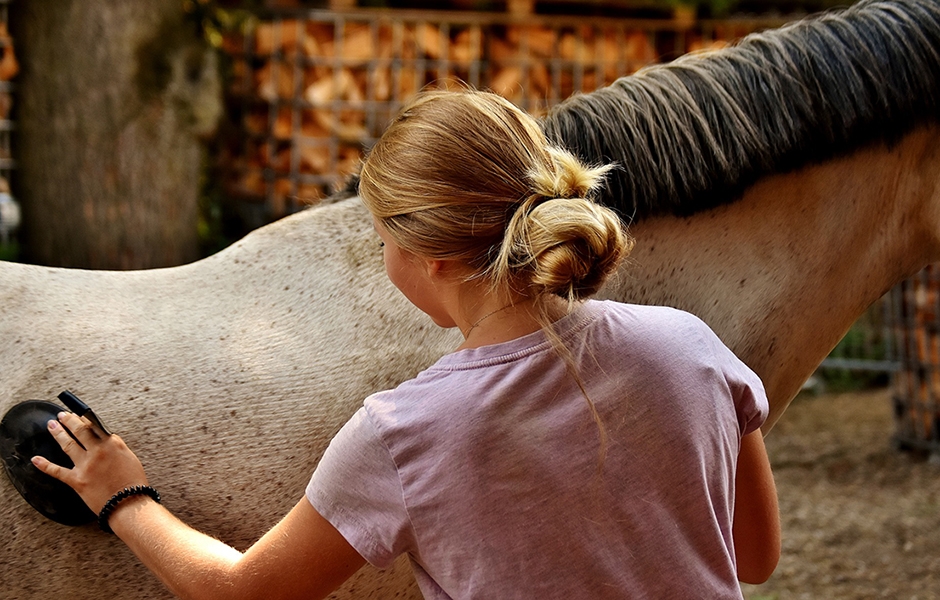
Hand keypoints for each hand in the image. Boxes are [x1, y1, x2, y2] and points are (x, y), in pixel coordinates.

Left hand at [31, 412, 147, 514]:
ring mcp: (86, 465)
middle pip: (80, 431)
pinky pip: (57, 471)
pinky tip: (36, 459)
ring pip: (68, 444)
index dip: (85, 418)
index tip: (79, 414)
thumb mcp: (129, 458)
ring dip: (58, 433)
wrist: (129, 504)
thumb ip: (115, 448)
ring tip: (51, 425)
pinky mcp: (77, 480)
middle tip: (62, 415)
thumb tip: (105, 441)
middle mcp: (98, 451)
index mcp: (113, 444)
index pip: (95, 426)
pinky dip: (44, 465)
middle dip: (69, 420)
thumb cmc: (133, 482)